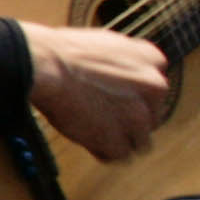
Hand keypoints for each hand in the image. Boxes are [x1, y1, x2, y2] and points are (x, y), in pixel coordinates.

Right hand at [22, 22, 170, 160]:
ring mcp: (140, 117)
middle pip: (150, 117)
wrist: (45, 66)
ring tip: (92, 127)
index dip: (133, 97)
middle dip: (129, 120)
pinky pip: (118, 155)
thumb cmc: (64, 54)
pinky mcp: (121, 141)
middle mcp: (155, 86)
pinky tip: (85, 135)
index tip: (114, 98)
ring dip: (118, 138)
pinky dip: (102, 149)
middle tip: (101, 115)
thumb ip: (127, 63)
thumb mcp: (108, 44)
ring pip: (140, 140)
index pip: (155, 89)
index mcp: (152, 59)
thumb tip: (126, 76)